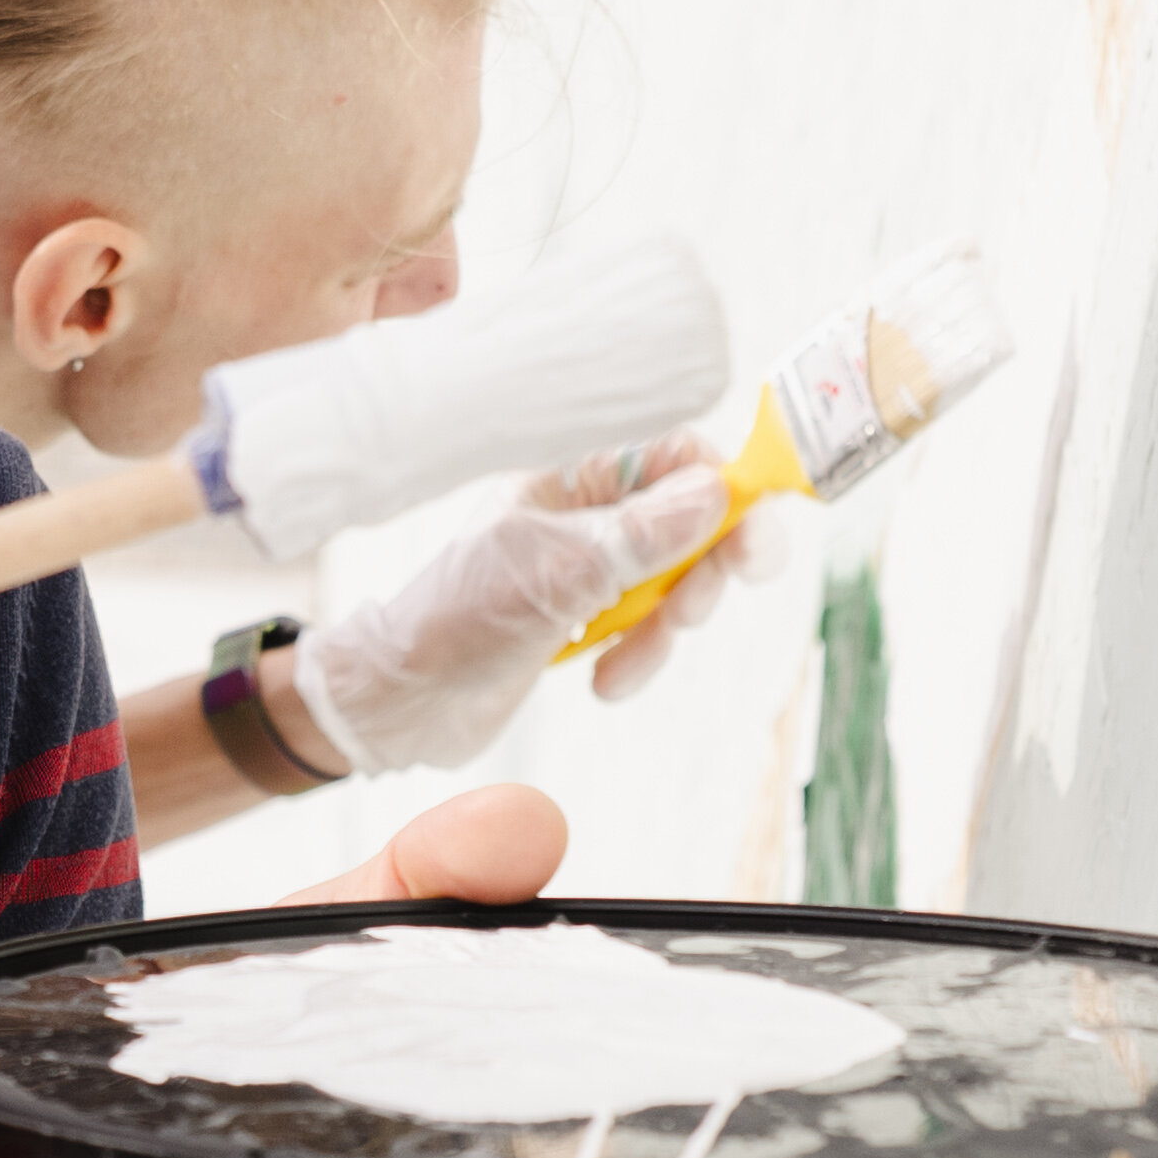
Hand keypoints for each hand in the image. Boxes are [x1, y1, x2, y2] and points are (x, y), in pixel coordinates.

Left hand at [286, 465, 746, 770]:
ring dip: (664, 629)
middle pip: (694, 520)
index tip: (754, 544)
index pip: (677, 455)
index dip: (728, 491)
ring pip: (677, 581)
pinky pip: (648, 627)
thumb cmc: (457, 619)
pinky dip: (639, 657)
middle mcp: (588, 511)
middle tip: (687, 614)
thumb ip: (641, 534)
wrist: (404, 702)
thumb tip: (717, 493)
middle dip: (702, 573)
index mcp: (572, 473)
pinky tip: (603, 680)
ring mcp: (590, 565)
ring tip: (622, 660)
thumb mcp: (557, 571)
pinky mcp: (588, 616)